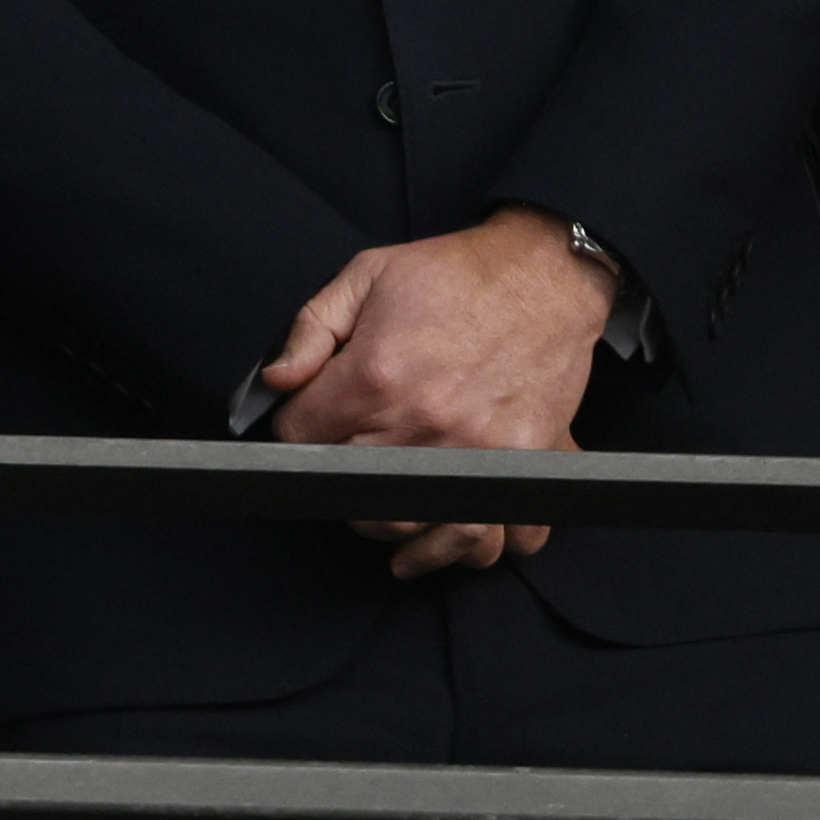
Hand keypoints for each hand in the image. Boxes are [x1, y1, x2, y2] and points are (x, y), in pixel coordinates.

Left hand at [263, 206, 615, 579]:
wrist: (543, 274)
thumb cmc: (454, 275)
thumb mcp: (366, 275)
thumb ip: (310, 329)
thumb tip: (276, 381)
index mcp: (377, 375)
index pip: (302, 437)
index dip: (296, 425)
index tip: (309, 417)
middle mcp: (425, 423)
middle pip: (353, 491)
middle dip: (339, 473)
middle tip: (349, 449)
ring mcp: (477, 453)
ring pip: (415, 527)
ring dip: (392, 522)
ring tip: (385, 502)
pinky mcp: (522, 466)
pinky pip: (493, 534)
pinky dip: (467, 545)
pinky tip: (444, 533)